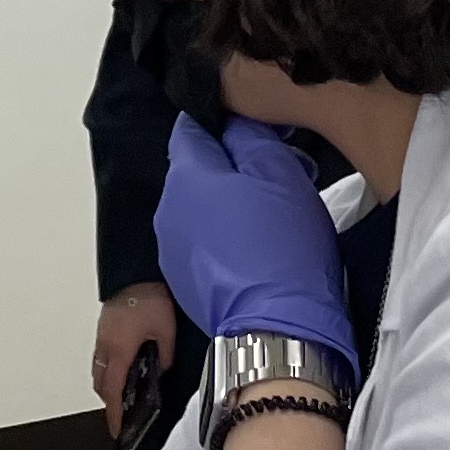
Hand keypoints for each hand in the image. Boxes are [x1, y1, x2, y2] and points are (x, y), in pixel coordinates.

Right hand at [92, 281, 177, 408]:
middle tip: (122, 414)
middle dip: (109, 402)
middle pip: (100, 384)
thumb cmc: (149, 296)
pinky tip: (124, 367)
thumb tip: (163, 369)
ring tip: (123, 393)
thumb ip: (165, 354)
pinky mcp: (105, 327)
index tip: (117, 429)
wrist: (135, 271)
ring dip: (107, 385)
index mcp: (119, 350)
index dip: (114, 413)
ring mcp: (102, 336)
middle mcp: (106, 346)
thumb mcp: (166, 330)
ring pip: (98, 370)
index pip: (112, 391)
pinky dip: (108, 369)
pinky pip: (101, 356)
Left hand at [155, 116, 356, 374]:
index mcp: (185, 175)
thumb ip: (248, 135)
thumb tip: (231, 120)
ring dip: (231, 204)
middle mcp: (167, 209)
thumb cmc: (281, 246)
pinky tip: (259, 251)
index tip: (258, 133)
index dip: (227, 124)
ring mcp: (172, 249)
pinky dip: (226, 239)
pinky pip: (204, 242)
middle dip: (235, 167)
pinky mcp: (185, 281)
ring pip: (202, 207)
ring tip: (274, 218)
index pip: (193, 127)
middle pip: (199, 169)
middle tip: (281, 178)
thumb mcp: (278, 171)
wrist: (278, 330)